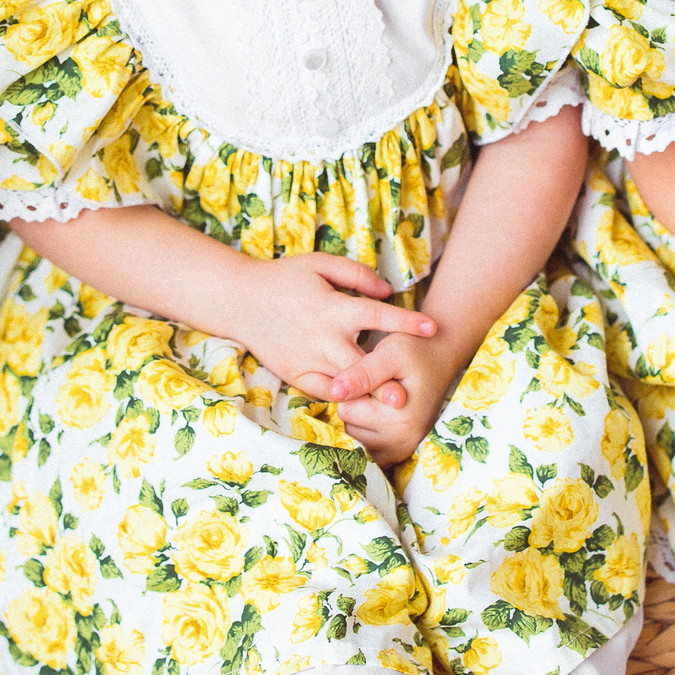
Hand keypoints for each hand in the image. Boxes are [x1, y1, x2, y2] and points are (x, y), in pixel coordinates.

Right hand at [218, 253, 428, 406]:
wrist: (241, 301)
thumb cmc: (286, 278)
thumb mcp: (320, 264)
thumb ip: (357, 275)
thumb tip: (387, 290)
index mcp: (333, 308)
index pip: (377, 315)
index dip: (406, 321)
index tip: (433, 328)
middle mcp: (322, 337)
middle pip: (359, 363)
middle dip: (382, 381)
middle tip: (406, 397)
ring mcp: (307, 359)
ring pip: (342, 383)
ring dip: (365, 395)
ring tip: (388, 409)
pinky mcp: (295, 374)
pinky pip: (322, 391)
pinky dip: (340, 398)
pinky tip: (359, 404)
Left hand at [332, 329, 462, 466]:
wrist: (440, 357)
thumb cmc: (415, 350)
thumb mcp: (391, 353)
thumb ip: (363, 373)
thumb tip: (335, 392)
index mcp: (401, 419)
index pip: (346, 408)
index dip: (351, 387)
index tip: (369, 372)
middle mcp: (403, 441)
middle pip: (349, 424)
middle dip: (355, 403)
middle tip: (376, 383)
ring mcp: (402, 450)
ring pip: (354, 434)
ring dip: (359, 416)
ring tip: (378, 395)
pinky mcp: (398, 453)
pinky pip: (365, 446)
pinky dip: (365, 429)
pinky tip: (377, 411)